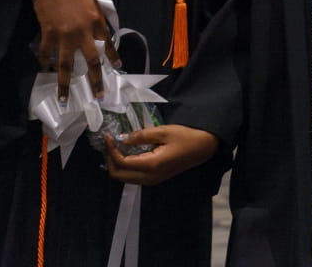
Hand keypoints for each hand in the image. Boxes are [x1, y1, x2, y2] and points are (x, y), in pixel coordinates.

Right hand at [29, 0, 119, 102]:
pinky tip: (44, 71)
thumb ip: (95, 15)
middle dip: (95, 81)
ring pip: (65, 65)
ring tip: (63, 99)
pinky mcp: (48, 33)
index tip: (117, 67)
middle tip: (98, 96)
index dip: (113, 57)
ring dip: (64, 84)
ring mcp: (65, 35)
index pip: (107, 44)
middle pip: (91, 62)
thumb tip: (98, 27)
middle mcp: (83, 32)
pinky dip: (44, 63)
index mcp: (96, 21)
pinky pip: (46, 53)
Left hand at [104, 124, 219, 185]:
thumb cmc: (185, 137)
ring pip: (125, 178)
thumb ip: (140, 136)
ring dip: (116, 164)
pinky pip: (133, 177)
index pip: (121, 162)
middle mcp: (149, 177)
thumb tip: (122, 138)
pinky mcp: (155, 178)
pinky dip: (125, 167)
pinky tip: (127, 153)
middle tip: (109, 142)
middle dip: (109, 159)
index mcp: (150, 165)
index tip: (108, 136)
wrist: (203, 147)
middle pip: (118, 175)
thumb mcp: (162, 132)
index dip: (110, 150)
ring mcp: (152, 180)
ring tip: (115, 146)